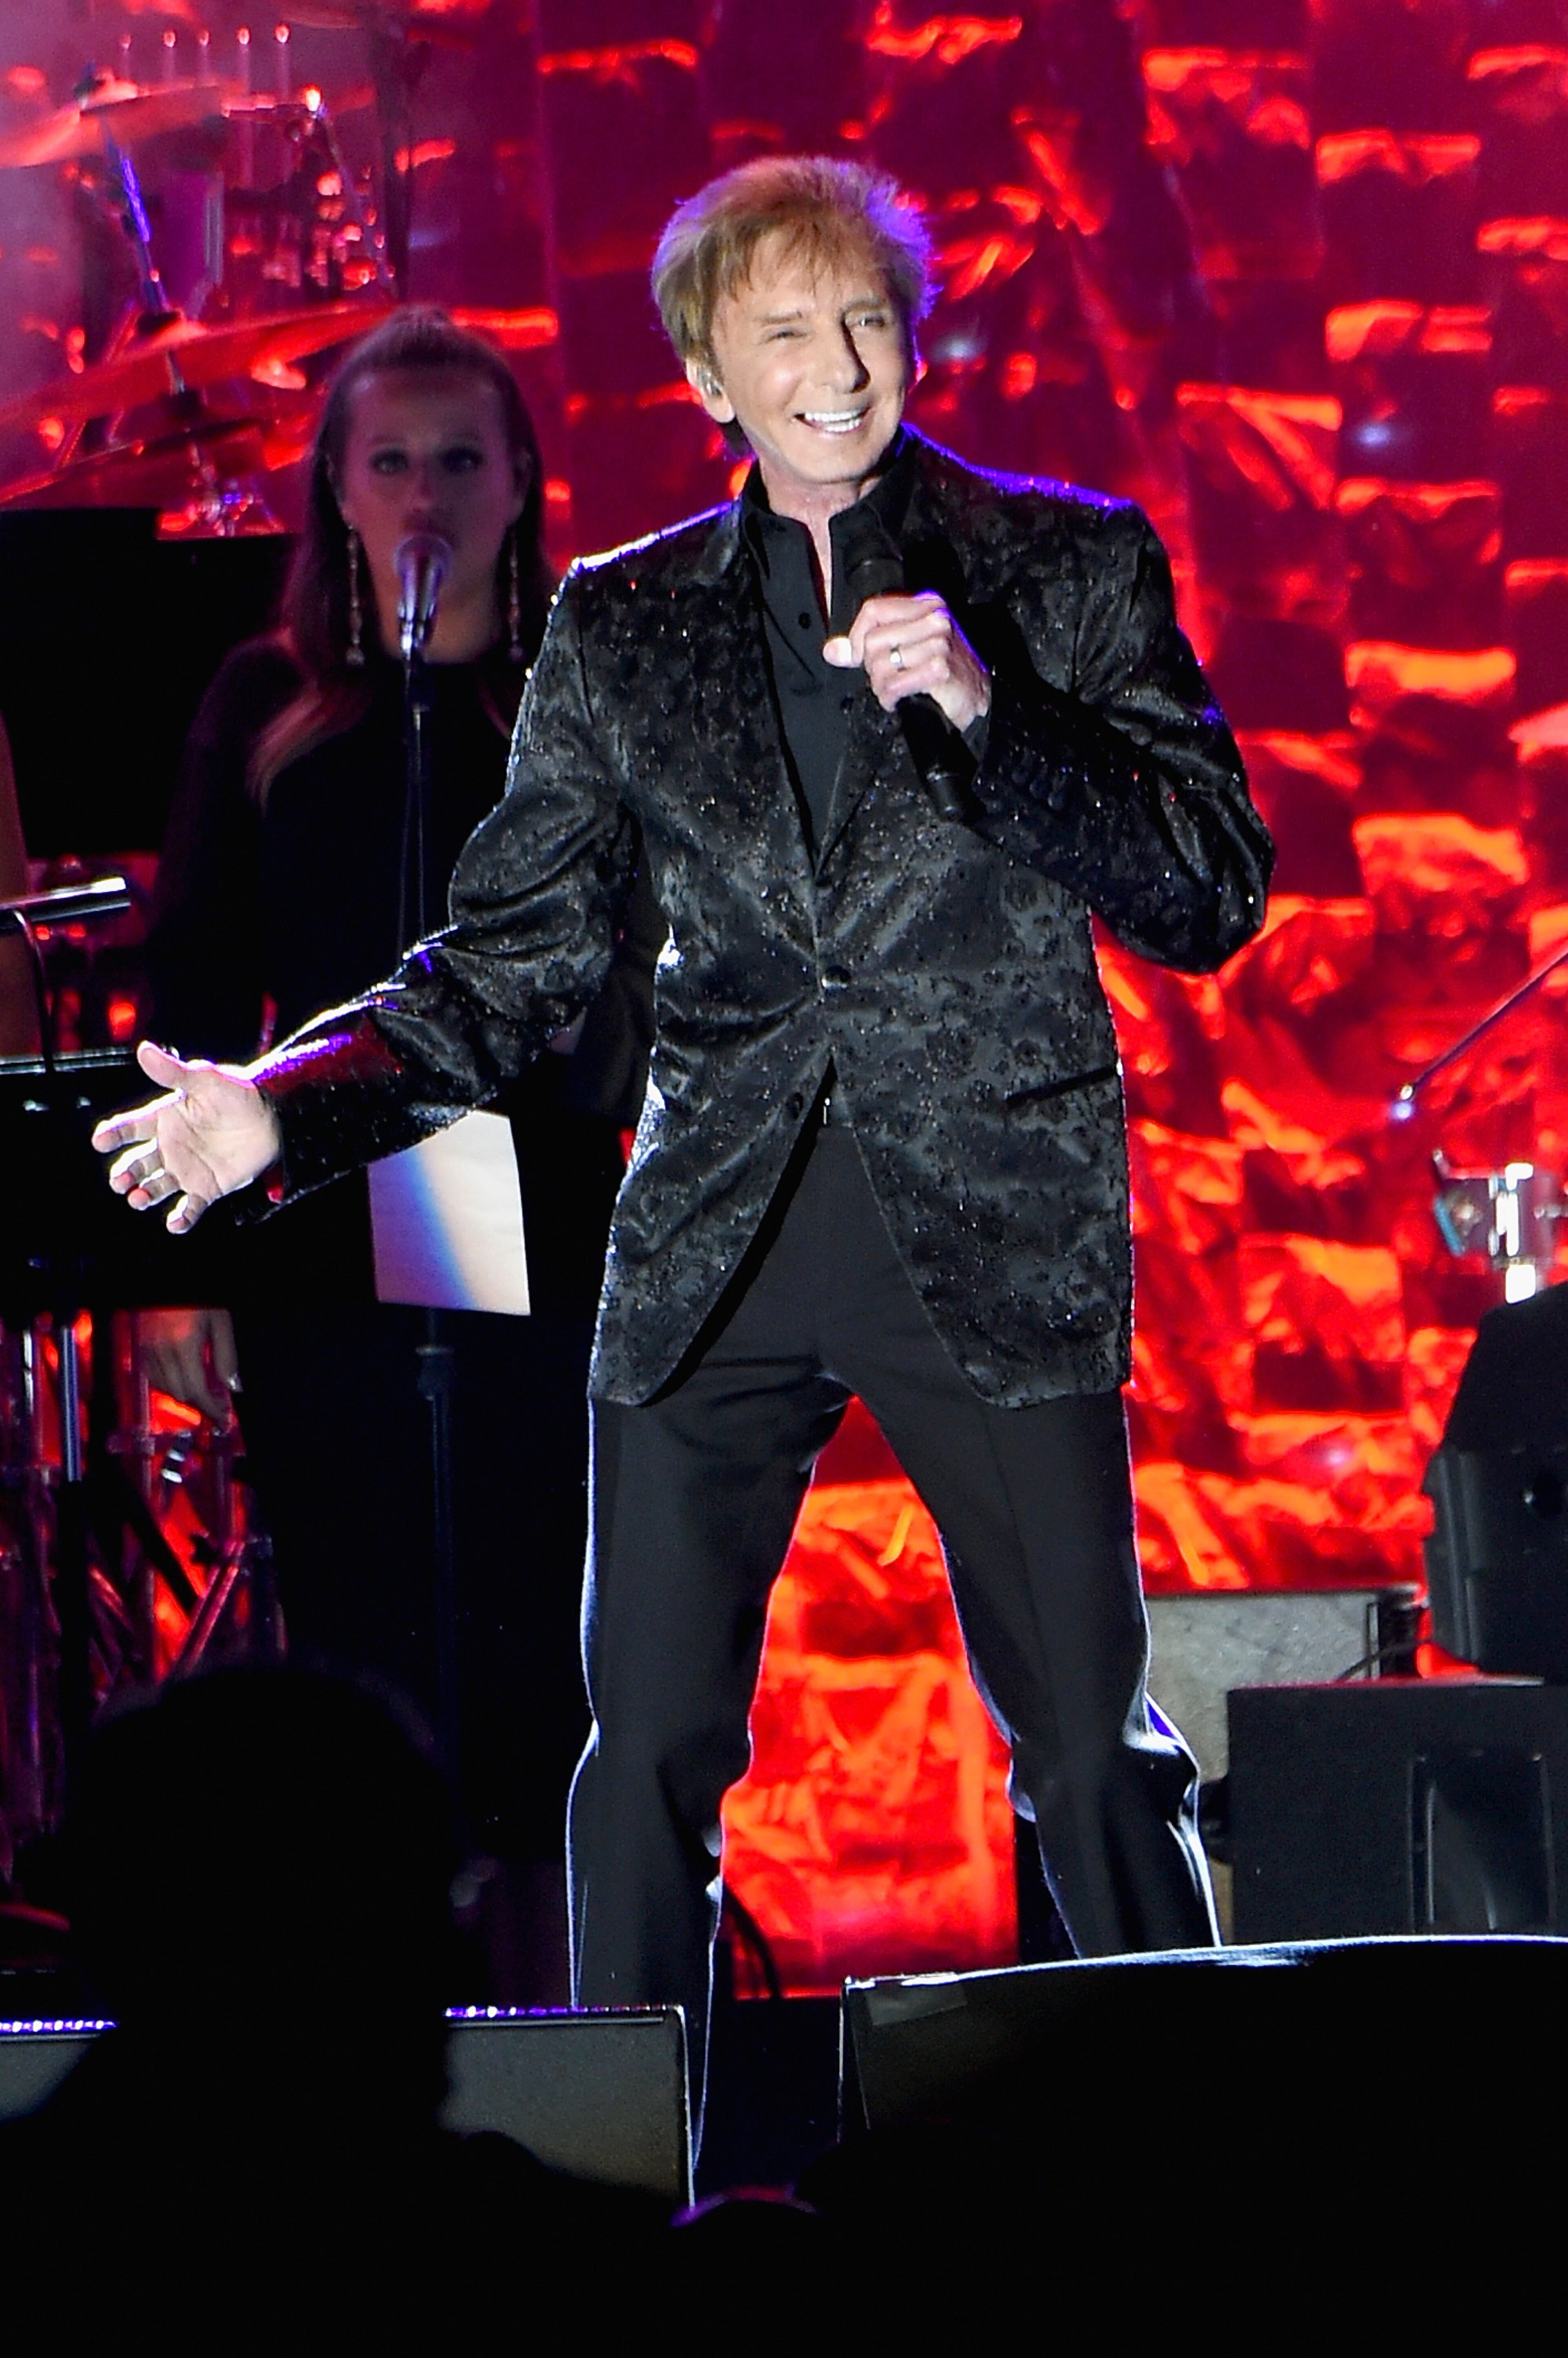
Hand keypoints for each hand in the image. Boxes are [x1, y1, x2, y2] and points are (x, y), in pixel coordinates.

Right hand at [91, 1040, 281, 1233]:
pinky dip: (181, 1219)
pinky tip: (174, 1224)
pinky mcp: (207, 1188)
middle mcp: (170, 1147)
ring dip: (143, 1195)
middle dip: (125, 1174)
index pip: (130, 1127)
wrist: (274, 1117)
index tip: (101, 1140)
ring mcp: (187, 1169)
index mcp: (165, 1119)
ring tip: (137, 1198)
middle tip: (119, 1181)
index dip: (113, 1134)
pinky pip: (190, 1208)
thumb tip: (143, 1049)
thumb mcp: (205, 1080)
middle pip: (137, 1164)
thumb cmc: (238, 1093)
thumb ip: (174, 1072)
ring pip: (156, 1187)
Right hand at [135, 1305, 239, 1423]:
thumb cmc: (199, 1296)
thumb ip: (226, 1357)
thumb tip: (232, 1387)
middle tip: (218, 1408)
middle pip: (181, 1394)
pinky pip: (152, 1377)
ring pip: (164, 1389)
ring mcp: (147, 1350)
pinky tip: (182, 1379)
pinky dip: (168, 1384)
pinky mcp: (140, 1346)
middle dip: (201, 1405)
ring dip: (185, 1396)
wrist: (165, 1274)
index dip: (212, 1409)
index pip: (198, 1392)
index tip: (224, 1419)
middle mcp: (162, 1352)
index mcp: (184, 1347)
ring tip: (204, 1395)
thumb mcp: (221, 1322)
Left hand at [823, 593, 990, 730]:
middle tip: (885, 681)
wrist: (976, 698)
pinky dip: (890, 697)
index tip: (861, 656)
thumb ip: (868, 647)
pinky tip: (898, 700)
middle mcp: (935, 618)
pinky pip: (894, 683)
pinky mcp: (939, 667)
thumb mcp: (907, 649)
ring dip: (882, 685)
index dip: (858, 636)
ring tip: (895, 691)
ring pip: (882, 664)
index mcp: (927, 605)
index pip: (875, 609)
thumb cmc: (944, 673)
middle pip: (875, 639)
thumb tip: (833, 651)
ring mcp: (939, 642)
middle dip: (872, 668)